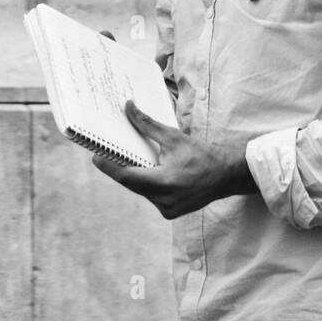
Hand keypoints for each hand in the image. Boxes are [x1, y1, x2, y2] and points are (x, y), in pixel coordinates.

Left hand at [91, 101, 255, 218]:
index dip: (109, 167)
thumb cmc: (202, 155)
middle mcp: (165, 200)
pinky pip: (151, 196)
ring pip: (141, 191)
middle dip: (121, 168)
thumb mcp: (174, 138)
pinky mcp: (170, 213)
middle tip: (107, 153)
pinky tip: (150, 172)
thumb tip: (129, 108)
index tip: (95, 156)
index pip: (128, 177)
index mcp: (165, 183)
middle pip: (132, 184)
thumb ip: (148, 125)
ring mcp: (167, 210)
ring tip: (130, 160)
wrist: (226, 176)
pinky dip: (147, 184)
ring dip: (136, 176)